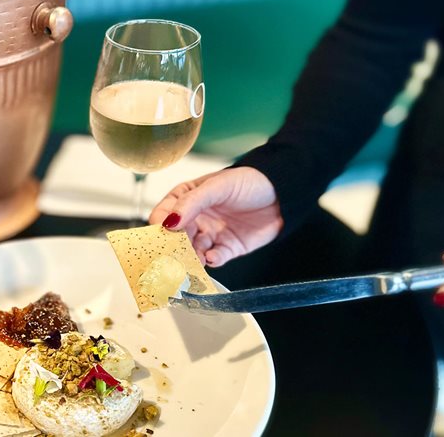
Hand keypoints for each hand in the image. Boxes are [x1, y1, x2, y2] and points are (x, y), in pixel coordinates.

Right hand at [149, 166, 283, 266]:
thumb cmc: (249, 181)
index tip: (162, 236)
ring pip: (193, 251)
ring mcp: (210, 234)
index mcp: (186, 198)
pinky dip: (211, 261)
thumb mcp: (217, 186)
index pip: (163, 214)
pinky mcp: (227, 249)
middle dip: (174, 248)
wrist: (283, 194)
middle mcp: (195, 218)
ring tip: (196, 260)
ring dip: (192, 257)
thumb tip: (169, 222)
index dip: (160, 226)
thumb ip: (191, 203)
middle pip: (176, 238)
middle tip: (174, 256)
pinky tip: (213, 258)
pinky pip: (214, 259)